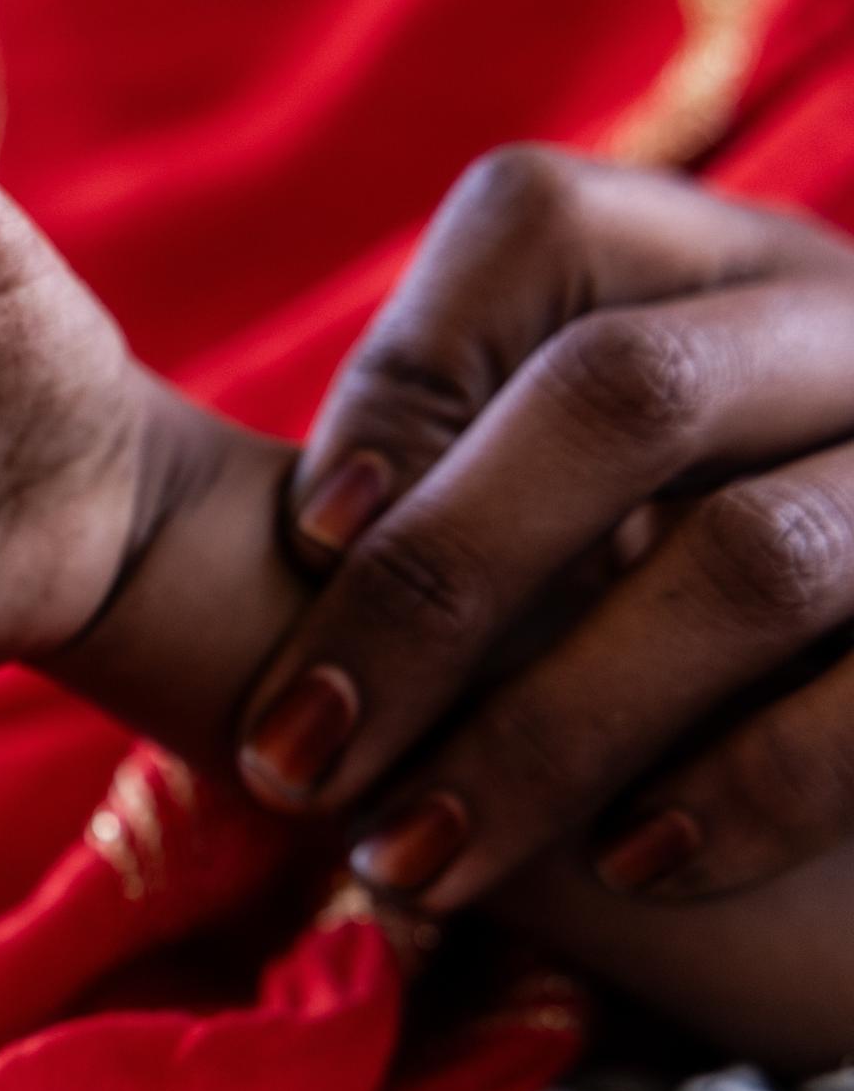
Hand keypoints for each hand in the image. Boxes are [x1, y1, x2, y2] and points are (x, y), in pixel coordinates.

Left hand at [236, 144, 853, 907]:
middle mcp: (845, 329)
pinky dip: (739, 790)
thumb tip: (308, 541)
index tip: (301, 542)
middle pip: (624, 393)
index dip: (401, 376)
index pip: (536, 223)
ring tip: (414, 858)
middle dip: (430, 592)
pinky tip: (625, 868)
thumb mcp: (571, 495)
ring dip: (546, 733)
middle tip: (293, 759)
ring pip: (752, 561)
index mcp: (709, 266)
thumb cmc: (662, 589)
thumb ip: (458, 480)